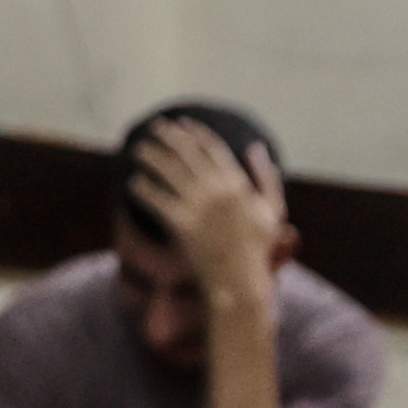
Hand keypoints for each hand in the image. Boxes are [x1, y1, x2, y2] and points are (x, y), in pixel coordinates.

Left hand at [128, 125, 288, 309]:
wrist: (240, 283)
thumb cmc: (257, 250)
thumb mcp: (273, 210)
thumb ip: (266, 176)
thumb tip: (257, 147)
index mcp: (237, 183)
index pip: (212, 147)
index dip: (194, 132)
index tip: (181, 123)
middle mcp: (217, 190)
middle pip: (186, 153)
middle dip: (168, 136)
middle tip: (154, 127)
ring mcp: (199, 207)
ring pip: (168, 171)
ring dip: (151, 156)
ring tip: (139, 149)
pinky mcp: (182, 225)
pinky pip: (157, 199)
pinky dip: (144, 188)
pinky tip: (134, 182)